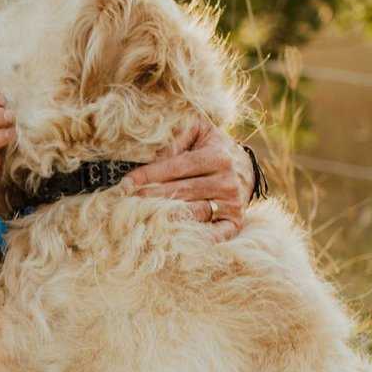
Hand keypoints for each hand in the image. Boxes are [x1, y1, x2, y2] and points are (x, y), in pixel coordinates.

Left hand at [128, 123, 251, 241]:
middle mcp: (226, 181)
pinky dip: (196, 238)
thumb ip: (178, 137)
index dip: (150, 175)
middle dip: (151, 197)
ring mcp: (232, 203)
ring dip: (166, 216)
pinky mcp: (235, 221)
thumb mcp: (200, 133)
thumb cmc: (214, 149)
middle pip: (181, 191)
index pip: (176, 167)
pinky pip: (215, 234)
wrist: (245, 170)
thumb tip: (155, 155)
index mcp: (217, 156)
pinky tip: (173, 238)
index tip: (127, 182)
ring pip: (193, 212)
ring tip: (141, 218)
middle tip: (126, 202)